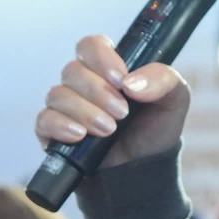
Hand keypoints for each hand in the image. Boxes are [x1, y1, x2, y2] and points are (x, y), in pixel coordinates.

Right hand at [33, 35, 188, 167]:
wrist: (143, 173)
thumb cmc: (155, 131)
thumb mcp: (174, 101)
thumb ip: (163, 80)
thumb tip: (131, 82)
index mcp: (108, 69)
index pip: (91, 46)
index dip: (102, 59)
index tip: (121, 80)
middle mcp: (83, 84)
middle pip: (73, 70)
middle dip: (98, 92)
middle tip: (122, 113)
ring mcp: (66, 108)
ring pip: (58, 94)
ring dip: (84, 111)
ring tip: (108, 131)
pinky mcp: (52, 132)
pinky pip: (44, 120)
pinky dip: (60, 125)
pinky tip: (79, 135)